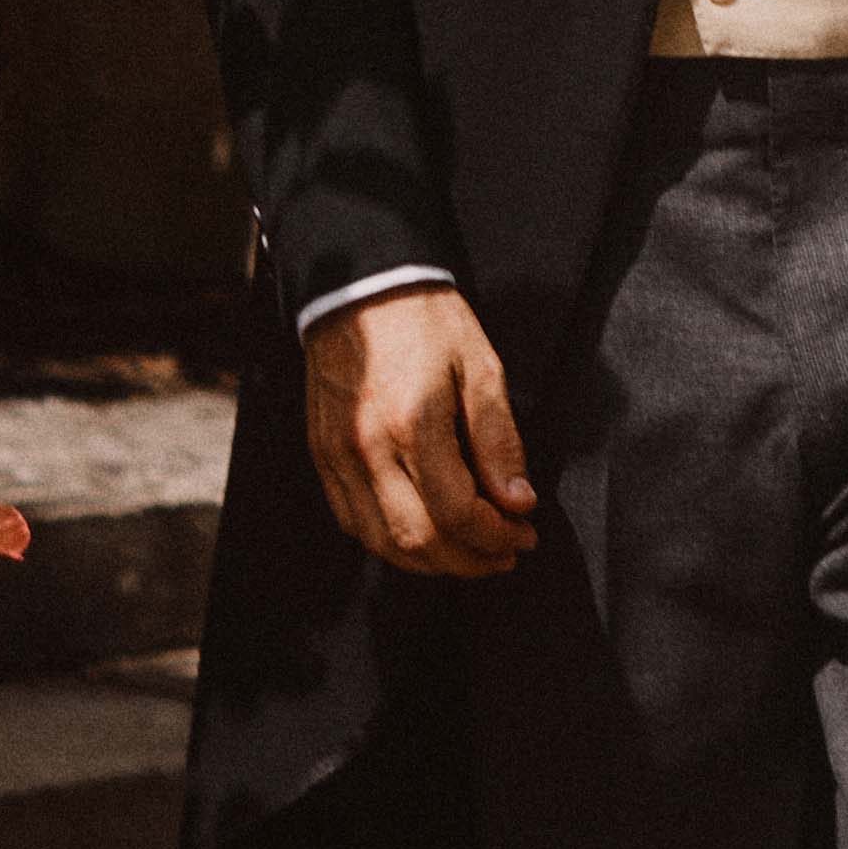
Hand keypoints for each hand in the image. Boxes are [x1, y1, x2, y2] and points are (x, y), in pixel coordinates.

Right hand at [303, 285, 535, 578]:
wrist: (360, 286)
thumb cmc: (428, 322)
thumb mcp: (481, 367)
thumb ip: (498, 439)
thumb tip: (518, 500)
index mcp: (414, 423)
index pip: (457, 513)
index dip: (496, 536)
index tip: (525, 533)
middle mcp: (368, 448)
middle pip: (419, 540)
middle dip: (470, 561)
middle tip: (505, 554)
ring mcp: (337, 456)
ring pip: (382, 542)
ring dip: (431, 562)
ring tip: (470, 553)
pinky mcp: (322, 455)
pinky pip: (352, 521)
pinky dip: (390, 542)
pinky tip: (422, 535)